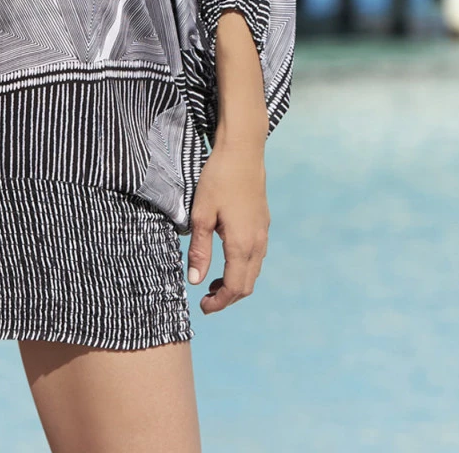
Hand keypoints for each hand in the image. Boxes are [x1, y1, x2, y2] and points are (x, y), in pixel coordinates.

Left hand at [186, 137, 269, 313]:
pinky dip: (243, 267)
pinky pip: (257, 255)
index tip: (203, 307)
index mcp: (242, 243)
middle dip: (228, 297)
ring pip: (254, 270)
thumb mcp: (201, 214)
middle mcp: (257, 242)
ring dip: (236, 282)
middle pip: (247, 284)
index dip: (219, 303)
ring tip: (213, 281)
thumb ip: (199, 250)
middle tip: (206, 299)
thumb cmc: (218, 179)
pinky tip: (226, 257)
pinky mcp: (263, 222)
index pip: (234, 288)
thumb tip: (196, 281)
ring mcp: (263, 231)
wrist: (243, 150)